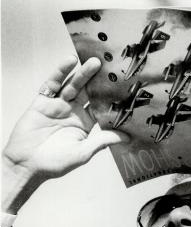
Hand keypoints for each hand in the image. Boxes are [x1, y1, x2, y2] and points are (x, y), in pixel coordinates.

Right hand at [2, 55, 128, 213]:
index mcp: (85, 124)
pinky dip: (60, 72)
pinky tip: (69, 62)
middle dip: (98, 80)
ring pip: (73, 85)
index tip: (123, 87)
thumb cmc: (56, 163)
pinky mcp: (42, 101)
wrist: (27, 164)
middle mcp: (73, 112)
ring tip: (95, 62)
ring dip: (83, 73)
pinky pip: (52, 84)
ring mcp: (58, 105)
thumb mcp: (84, 152)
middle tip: (110, 68)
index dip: (110, 98)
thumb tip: (127, 137)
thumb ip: (103, 141)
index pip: (100, 106)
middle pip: (88, 92)